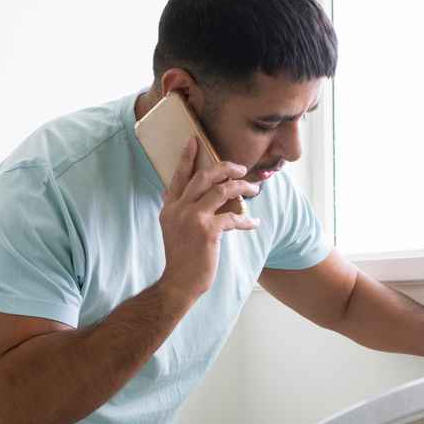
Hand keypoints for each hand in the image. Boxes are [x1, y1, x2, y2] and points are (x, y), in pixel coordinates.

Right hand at [156, 137, 259, 300]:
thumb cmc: (181, 258)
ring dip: (241, 188)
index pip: (179, 176)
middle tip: (241, 168)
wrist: (178, 283)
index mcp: (170, 208)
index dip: (187, 157)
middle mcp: (179, 209)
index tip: (194, 140)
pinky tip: (254, 222)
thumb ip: (180, 210)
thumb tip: (188, 194)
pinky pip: (233, 217)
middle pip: (204, 177)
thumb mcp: (173, 229)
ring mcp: (193, 219)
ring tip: (253, 190)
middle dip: (225, 168)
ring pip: (222, 191)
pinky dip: (246, 219)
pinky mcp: (208, 232)